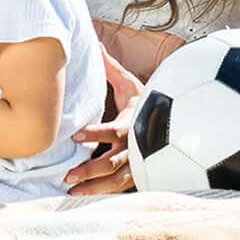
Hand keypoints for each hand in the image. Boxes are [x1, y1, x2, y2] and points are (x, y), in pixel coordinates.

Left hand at [65, 45, 143, 194]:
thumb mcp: (130, 83)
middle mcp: (136, 147)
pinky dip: (100, 192)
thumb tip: (94, 44)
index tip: (75, 136)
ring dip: (92, 186)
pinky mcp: (136, 174)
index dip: (95, 133)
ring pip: (115, 180)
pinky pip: (118, 187)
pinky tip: (81, 196)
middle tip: (67, 174)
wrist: (172, 123)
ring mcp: (137, 164)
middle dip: (89, 169)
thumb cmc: (146, 101)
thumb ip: (110, 67)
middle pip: (112, 162)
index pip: (114, 131)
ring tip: (69, 189)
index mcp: (133, 123)